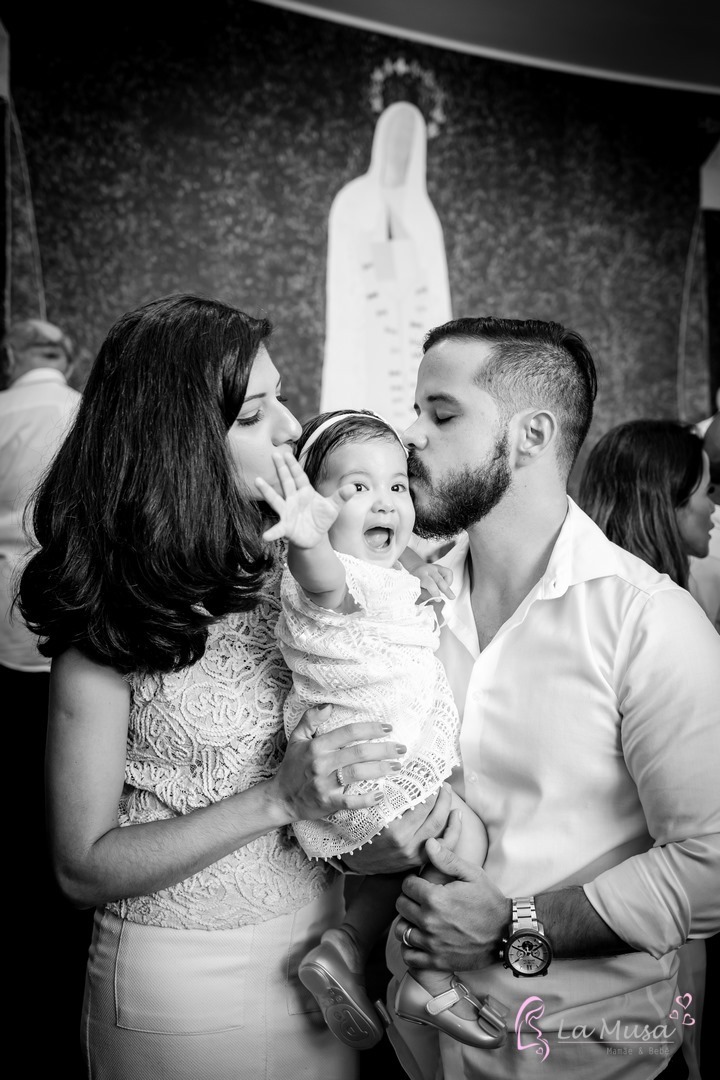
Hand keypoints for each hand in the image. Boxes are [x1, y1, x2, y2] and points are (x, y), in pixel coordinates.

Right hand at [257, 449, 355, 546]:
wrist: (315, 537)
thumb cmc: (321, 519)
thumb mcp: (333, 507)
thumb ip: (341, 497)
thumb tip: (353, 487)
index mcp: (305, 492)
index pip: (299, 476)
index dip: (293, 465)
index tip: (286, 454)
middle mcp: (293, 499)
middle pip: (286, 482)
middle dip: (281, 469)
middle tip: (273, 454)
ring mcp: (288, 512)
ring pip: (276, 500)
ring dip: (267, 491)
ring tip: (258, 481)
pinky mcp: (286, 527)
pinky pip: (278, 529)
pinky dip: (272, 532)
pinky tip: (265, 536)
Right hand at [271, 704, 406, 822]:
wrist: (280, 798)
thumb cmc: (292, 766)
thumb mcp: (296, 738)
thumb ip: (310, 719)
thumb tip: (329, 705)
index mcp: (316, 746)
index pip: (348, 732)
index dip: (370, 728)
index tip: (388, 727)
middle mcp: (321, 763)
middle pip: (358, 752)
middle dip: (383, 749)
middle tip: (401, 748)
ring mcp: (324, 784)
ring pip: (357, 774)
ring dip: (380, 769)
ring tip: (396, 766)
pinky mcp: (327, 803)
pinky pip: (350, 802)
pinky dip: (366, 799)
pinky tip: (381, 795)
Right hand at [341, 783, 453, 872]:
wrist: (353, 861)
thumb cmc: (357, 830)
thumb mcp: (365, 810)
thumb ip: (381, 794)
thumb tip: (399, 770)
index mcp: (393, 831)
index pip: (421, 804)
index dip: (429, 787)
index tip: (430, 774)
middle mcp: (406, 844)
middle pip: (435, 817)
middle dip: (443, 797)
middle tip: (443, 782)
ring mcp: (413, 855)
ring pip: (441, 831)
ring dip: (449, 810)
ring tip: (449, 794)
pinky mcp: (417, 861)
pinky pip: (442, 845)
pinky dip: (452, 830)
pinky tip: (455, 816)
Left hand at [394, 835, 509, 972]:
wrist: (506, 934)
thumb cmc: (489, 901)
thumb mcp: (472, 875)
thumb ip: (447, 859)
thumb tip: (428, 843)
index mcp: (435, 898)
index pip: (406, 885)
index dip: (414, 882)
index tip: (422, 885)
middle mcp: (429, 921)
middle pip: (401, 906)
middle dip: (409, 900)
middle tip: (421, 900)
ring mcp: (432, 944)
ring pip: (401, 930)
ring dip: (407, 923)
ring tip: (419, 919)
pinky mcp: (436, 961)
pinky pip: (409, 956)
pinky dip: (410, 948)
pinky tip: (420, 939)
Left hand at [409, 562, 454, 600]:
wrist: (415, 568)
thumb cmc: (415, 580)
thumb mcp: (415, 589)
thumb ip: (425, 595)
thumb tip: (435, 600)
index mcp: (420, 575)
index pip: (430, 583)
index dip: (435, 592)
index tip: (438, 599)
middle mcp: (428, 569)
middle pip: (439, 579)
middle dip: (446, 590)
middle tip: (451, 597)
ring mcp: (434, 567)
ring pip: (446, 574)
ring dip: (448, 585)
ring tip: (446, 591)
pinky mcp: (440, 567)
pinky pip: (448, 572)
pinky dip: (449, 580)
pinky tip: (444, 584)